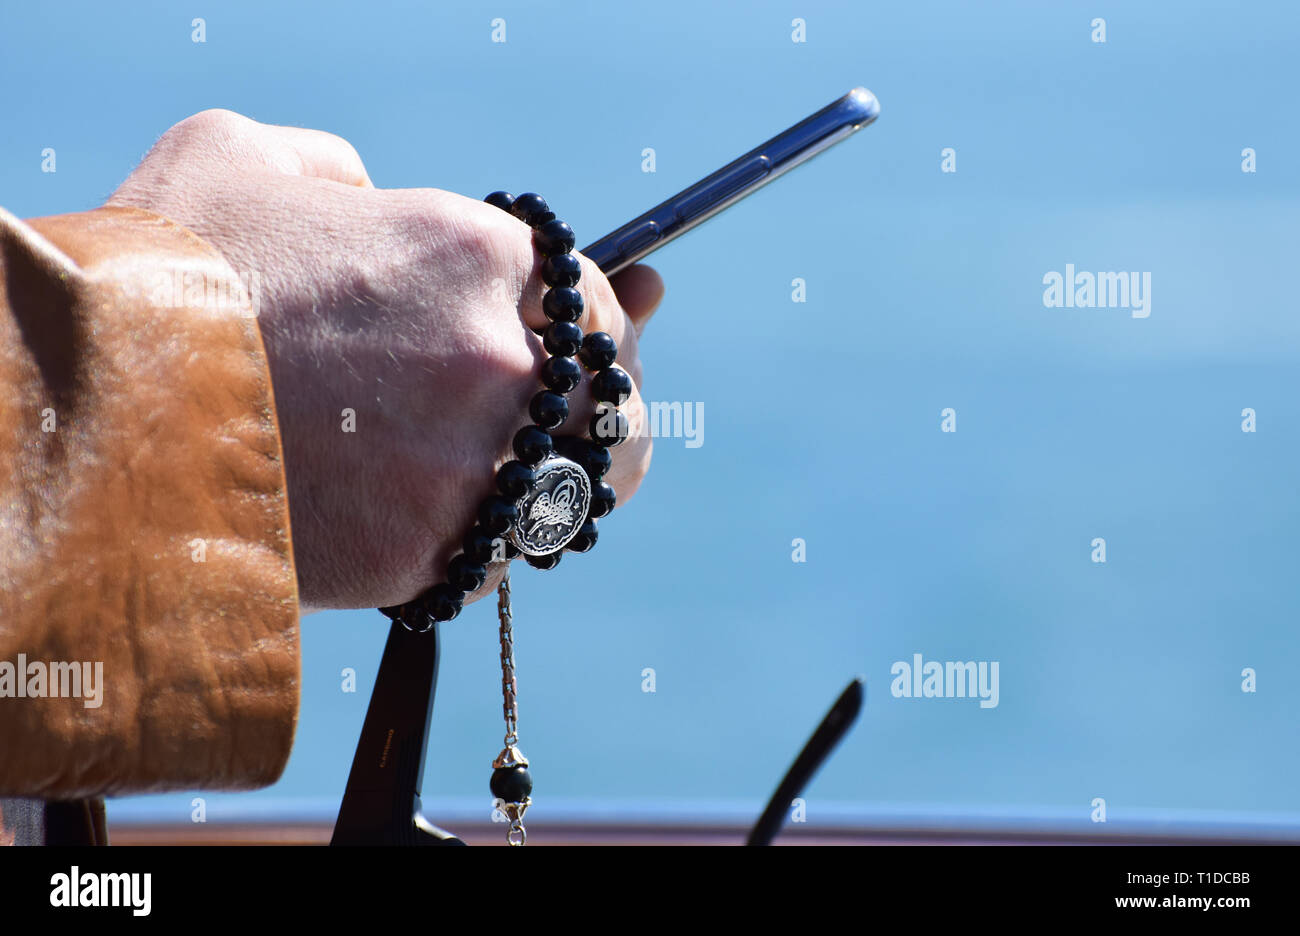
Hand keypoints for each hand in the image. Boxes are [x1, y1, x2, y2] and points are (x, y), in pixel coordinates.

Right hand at [108, 109, 662, 612]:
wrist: (82, 415)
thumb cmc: (161, 275)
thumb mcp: (239, 160)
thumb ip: (333, 170)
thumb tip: (369, 198)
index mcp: (468, 250)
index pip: (592, 293)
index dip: (604, 318)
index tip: (599, 338)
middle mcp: (492, 357)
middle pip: (613, 398)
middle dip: (611, 405)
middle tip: (601, 416)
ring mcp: (464, 463)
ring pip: (575, 489)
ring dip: (569, 482)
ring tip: (549, 478)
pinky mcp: (421, 552)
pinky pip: (494, 556)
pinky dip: (482, 544)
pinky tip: (450, 522)